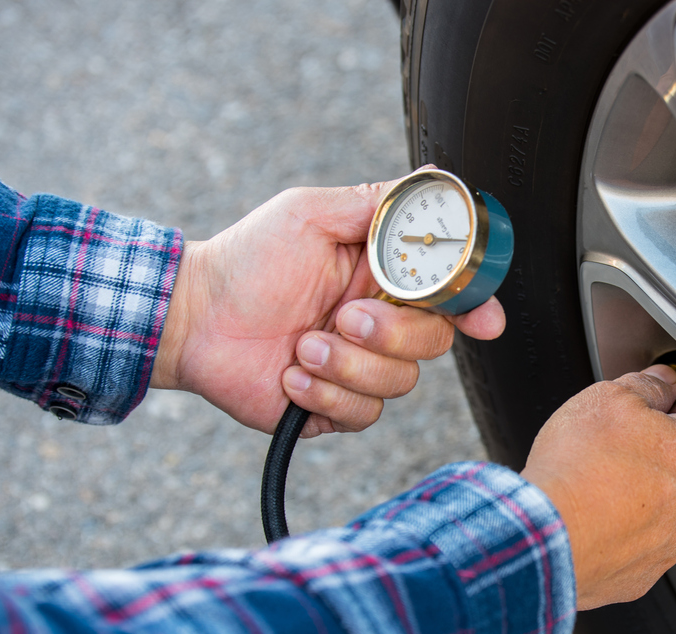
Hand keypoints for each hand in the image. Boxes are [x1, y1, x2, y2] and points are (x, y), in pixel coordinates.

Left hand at [151, 177, 504, 436]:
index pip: (450, 294)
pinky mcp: (337, 406)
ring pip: (400, 381)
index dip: (476, 306)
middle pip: (435, 341)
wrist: (192, 317)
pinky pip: (363, 413)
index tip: (484, 320)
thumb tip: (433, 177)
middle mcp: (381, 324)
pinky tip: (290, 375)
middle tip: (345, 317)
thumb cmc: (247, 261)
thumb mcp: (311, 213)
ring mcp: (361, 367)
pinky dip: (323, 393)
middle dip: (392, 333)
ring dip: (347, 365)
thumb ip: (376, 203)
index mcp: (385, 278)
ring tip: (301, 346)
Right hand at [521, 366, 675, 609]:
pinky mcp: (638, 577)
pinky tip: (588, 523)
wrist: (544, 535)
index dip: (667, 411)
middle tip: (609, 451)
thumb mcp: (610, 398)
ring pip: (658, 514)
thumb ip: (646, 385)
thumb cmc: (579, 467)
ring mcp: (667, 546)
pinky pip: (633, 550)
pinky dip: (615, 537)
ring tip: (593, 490)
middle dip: (650, 459)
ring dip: (634, 501)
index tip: (642, 413)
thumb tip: (662, 380)